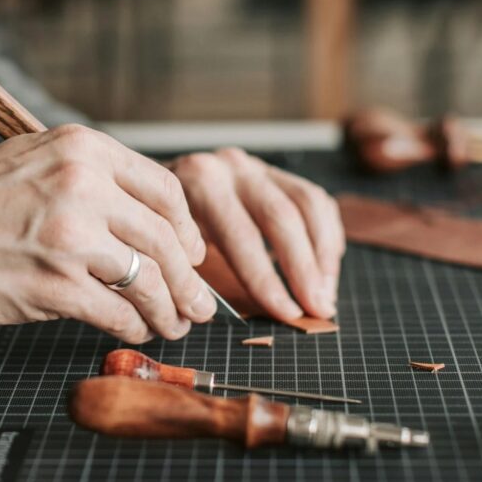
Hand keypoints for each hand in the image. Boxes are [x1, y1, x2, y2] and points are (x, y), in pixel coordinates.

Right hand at [0, 125, 214, 341]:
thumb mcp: (33, 159)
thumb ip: (91, 176)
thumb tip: (147, 215)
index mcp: (82, 149)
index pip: (165, 191)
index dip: (188, 231)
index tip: (191, 254)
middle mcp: (83, 185)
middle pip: (166, 239)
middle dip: (190, 280)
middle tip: (199, 303)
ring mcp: (69, 236)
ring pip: (149, 279)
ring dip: (169, 309)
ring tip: (173, 324)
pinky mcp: (53, 285)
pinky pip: (117, 312)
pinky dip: (133, 327)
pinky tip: (132, 331)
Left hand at [168, 148, 344, 321]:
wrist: (154, 187)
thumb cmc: (162, 228)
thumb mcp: (168, 245)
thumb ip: (194, 273)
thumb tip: (228, 316)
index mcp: (199, 183)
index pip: (243, 236)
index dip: (269, 280)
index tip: (288, 314)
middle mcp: (232, 167)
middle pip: (282, 217)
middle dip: (304, 269)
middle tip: (318, 308)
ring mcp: (257, 166)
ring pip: (309, 205)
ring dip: (323, 255)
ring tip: (326, 294)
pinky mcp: (277, 173)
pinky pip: (317, 201)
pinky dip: (327, 236)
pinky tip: (326, 269)